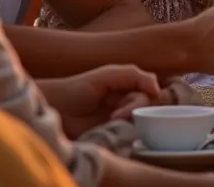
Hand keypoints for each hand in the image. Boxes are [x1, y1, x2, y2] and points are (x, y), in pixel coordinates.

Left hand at [38, 65, 161, 138]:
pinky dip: (123, 134)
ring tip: (110, 121)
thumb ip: (134, 75)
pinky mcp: (112, 135)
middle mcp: (127, 103)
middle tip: (116, 116)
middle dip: (134, 112)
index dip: (144, 99)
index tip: (132, 103)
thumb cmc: (78, 88)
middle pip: (146, 110)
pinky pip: (128, 137)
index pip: (149, 94)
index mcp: (128, 86)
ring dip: (128, 123)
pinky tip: (109, 130)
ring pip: (139, 124)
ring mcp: (120, 120)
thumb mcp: (108, 74)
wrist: (56, 107)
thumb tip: (157, 89)